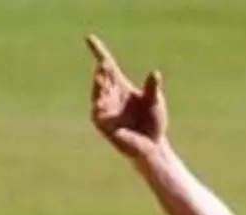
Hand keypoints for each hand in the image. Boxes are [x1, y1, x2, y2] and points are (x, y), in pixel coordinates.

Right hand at [86, 34, 166, 158]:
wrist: (153, 145)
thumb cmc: (154, 121)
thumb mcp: (155, 101)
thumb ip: (152, 88)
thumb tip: (155, 73)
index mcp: (122, 85)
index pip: (107, 66)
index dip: (98, 52)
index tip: (89, 38)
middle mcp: (111, 95)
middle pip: (102, 78)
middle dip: (102, 72)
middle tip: (104, 64)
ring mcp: (105, 109)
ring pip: (97, 93)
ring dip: (99, 86)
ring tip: (101, 77)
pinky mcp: (103, 125)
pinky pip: (97, 114)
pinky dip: (98, 107)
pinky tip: (99, 102)